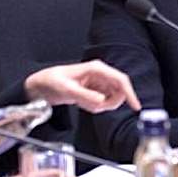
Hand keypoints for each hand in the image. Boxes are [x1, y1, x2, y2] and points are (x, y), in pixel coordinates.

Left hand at [24, 61, 140, 112]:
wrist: (42, 85)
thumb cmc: (52, 80)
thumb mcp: (67, 89)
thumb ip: (85, 96)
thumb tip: (102, 101)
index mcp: (97, 69)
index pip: (120, 81)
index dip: (130, 93)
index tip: (135, 106)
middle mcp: (100, 75)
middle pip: (118, 92)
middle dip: (107, 102)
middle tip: (92, 106)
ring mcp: (98, 83)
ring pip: (110, 99)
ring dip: (99, 105)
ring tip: (81, 102)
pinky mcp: (95, 91)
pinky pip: (102, 103)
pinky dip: (94, 107)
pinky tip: (81, 103)